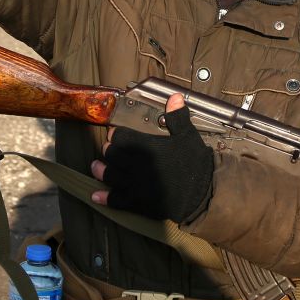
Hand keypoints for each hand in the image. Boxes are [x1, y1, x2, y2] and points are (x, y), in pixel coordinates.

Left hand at [90, 93, 214, 223]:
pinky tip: (96, 196)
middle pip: (112, 155)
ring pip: (110, 176)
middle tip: (107, 149)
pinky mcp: (138, 203)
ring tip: (96, 167)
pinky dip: (104, 198)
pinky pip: (116, 200)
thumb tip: (174, 97)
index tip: (114, 133)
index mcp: (146, 146)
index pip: (122, 137)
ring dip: (100, 171)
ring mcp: (135, 185)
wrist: (203, 192)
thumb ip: (178, 117)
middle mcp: (136, 165)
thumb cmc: (195, 162)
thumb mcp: (187, 136)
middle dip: (108, 151)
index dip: (116, 134)